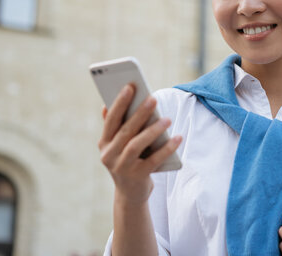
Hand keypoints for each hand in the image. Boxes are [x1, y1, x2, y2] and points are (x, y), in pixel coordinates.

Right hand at [98, 84, 181, 204]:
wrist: (130, 195)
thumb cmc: (127, 161)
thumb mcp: (118, 146)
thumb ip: (115, 127)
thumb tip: (107, 105)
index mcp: (104, 143)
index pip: (111, 120)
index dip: (119, 103)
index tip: (130, 86)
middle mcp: (109, 155)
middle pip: (126, 131)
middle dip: (139, 113)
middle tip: (153, 98)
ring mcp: (122, 168)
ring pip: (137, 145)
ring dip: (153, 130)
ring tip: (167, 119)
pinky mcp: (137, 177)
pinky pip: (154, 160)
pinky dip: (167, 148)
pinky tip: (178, 137)